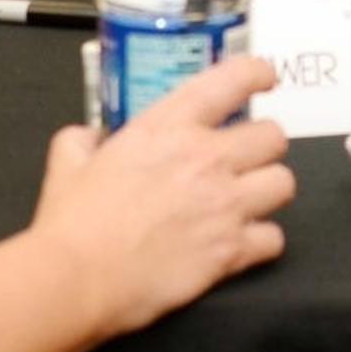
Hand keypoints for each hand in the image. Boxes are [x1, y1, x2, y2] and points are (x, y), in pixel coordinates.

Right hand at [26, 53, 291, 333]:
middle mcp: (206, 158)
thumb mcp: (67, 161)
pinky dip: (262, 242)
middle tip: (246, 159)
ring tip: (249, 201)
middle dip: (264, 146)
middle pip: (273, 136)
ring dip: (268, 191)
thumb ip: (83, 139)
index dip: (257, 73)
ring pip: (284, 184)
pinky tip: (243, 244)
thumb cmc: (72, 220)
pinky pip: (274, 239)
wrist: (78, 278)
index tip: (264, 78)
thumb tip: (91, 137)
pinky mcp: (232, 251)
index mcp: (167, 126)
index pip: (233, 80)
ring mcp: (225, 205)